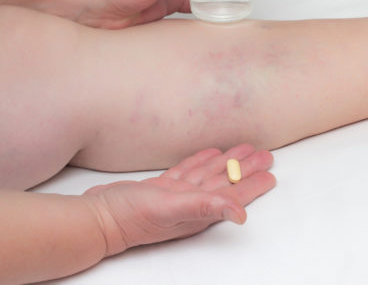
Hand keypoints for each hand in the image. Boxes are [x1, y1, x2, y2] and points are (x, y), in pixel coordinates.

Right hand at [84, 144, 275, 255]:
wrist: (97, 217)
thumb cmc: (132, 216)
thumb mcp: (173, 208)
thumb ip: (207, 207)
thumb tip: (241, 214)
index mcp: (199, 210)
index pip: (233, 194)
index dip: (253, 184)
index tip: (271, 175)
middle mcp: (191, 203)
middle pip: (225, 182)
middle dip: (245, 169)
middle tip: (265, 156)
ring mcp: (175, 195)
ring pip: (208, 175)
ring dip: (226, 163)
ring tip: (243, 150)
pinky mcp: (160, 188)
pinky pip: (186, 172)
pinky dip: (199, 162)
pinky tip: (208, 154)